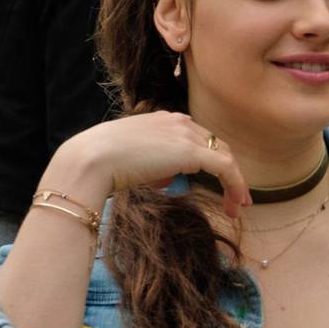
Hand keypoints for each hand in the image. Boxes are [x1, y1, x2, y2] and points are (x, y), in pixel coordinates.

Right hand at [49, 111, 251, 217]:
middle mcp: (179, 122)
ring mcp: (186, 135)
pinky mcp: (192, 152)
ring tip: (236, 207)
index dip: (212, 160)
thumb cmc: (101, 163)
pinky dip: (236, 185)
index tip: (217, 182)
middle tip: (235, 198)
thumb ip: (152, 164)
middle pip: (216, 146)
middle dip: (229, 172)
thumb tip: (163, 178)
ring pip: (225, 157)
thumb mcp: (131, 158)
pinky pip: (226, 168)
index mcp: (164, 119)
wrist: (91, 159)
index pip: (198, 138)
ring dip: (235, 184)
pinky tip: (236, 204)